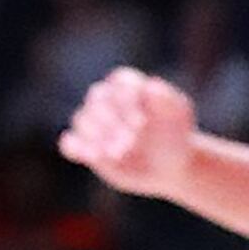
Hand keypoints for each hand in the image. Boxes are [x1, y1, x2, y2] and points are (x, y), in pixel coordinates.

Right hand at [57, 68, 195, 196]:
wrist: (170, 167)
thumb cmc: (176, 136)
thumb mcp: (179, 116)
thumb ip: (167, 99)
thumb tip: (151, 87)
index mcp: (129, 86)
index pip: (120, 82)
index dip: (127, 100)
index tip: (142, 123)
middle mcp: (107, 100)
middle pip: (97, 99)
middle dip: (112, 121)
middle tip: (130, 144)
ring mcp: (93, 123)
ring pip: (81, 119)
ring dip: (96, 136)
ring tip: (117, 154)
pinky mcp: (84, 147)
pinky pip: (69, 143)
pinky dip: (76, 148)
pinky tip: (92, 157)